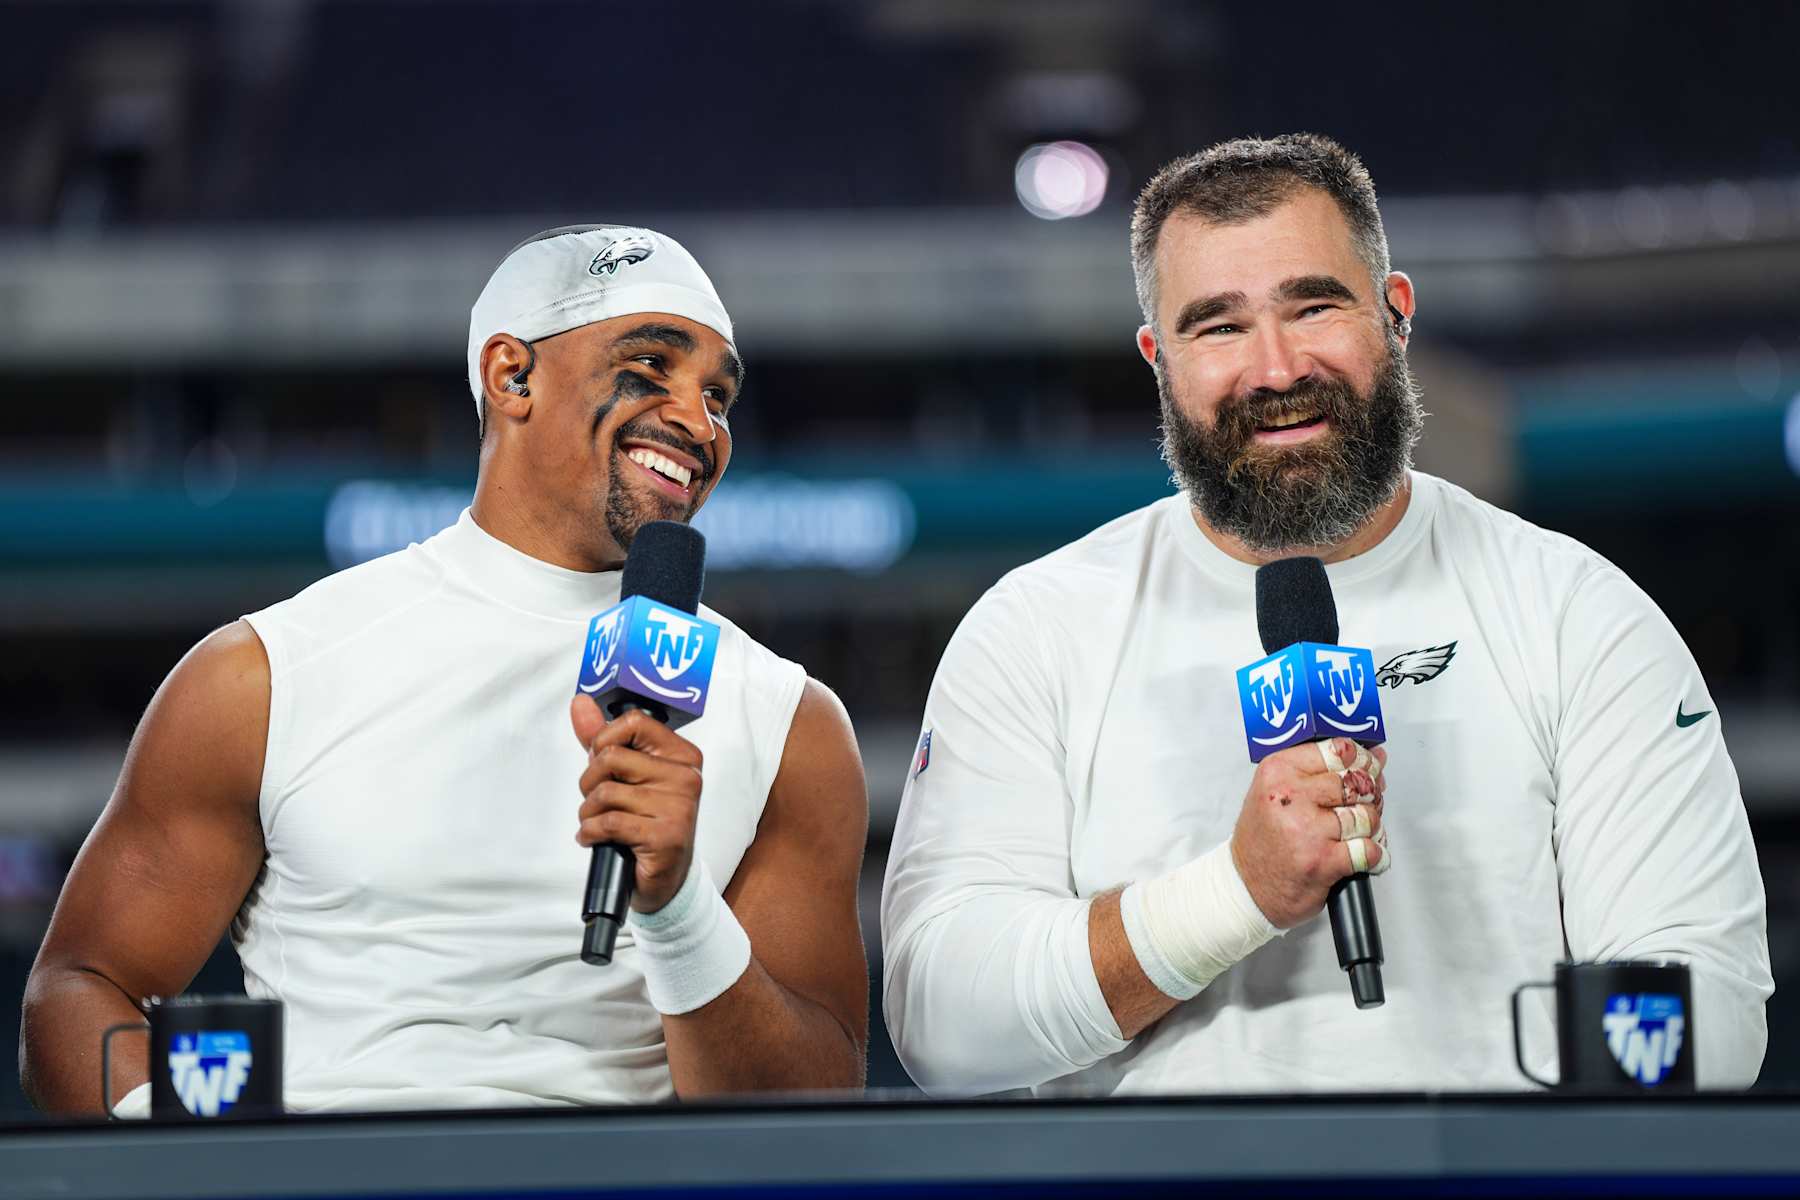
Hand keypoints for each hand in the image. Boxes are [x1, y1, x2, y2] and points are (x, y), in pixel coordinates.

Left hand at [569, 695, 704, 912]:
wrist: (666, 879)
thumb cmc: (645, 822)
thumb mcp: (626, 777)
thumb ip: (603, 739)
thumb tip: (581, 703)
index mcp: (682, 755)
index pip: (634, 722)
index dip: (603, 740)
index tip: (600, 762)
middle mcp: (686, 777)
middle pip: (611, 756)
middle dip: (589, 782)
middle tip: (596, 800)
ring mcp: (679, 807)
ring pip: (605, 792)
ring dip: (588, 813)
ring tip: (597, 825)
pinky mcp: (665, 836)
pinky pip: (608, 822)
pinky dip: (590, 833)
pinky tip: (594, 839)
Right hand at [1229, 737, 1387, 929]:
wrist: (1246, 885)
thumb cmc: (1263, 839)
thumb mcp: (1276, 790)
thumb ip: (1319, 771)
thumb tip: (1373, 757)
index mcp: (1279, 771)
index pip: (1338, 751)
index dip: (1362, 759)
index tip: (1366, 767)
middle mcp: (1291, 796)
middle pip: (1356, 783)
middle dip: (1368, 796)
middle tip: (1360, 806)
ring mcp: (1308, 830)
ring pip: (1367, 816)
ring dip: (1369, 828)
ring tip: (1354, 833)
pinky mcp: (1323, 861)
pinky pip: (1369, 850)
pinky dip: (1373, 855)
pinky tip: (1359, 855)